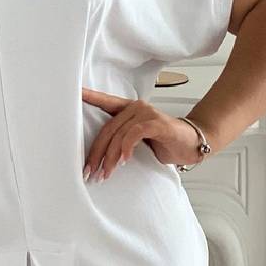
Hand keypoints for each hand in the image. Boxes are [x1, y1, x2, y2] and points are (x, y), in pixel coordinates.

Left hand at [81, 87, 202, 177]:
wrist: (191, 145)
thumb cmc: (164, 143)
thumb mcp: (137, 142)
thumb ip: (121, 141)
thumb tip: (98, 157)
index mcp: (128, 110)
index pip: (105, 102)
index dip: (90, 97)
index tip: (74, 92)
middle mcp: (136, 107)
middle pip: (107, 129)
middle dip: (96, 153)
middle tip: (90, 171)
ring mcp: (147, 113)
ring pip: (119, 134)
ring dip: (110, 157)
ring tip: (106, 173)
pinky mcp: (157, 123)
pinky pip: (135, 134)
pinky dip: (127, 148)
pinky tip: (125, 161)